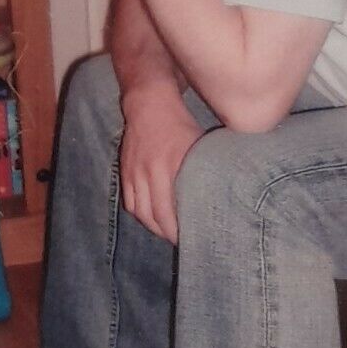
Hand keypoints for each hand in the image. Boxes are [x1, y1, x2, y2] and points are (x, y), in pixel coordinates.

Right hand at [119, 83, 203, 243]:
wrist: (149, 105)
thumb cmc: (181, 125)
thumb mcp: (198, 145)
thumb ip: (204, 171)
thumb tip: (222, 194)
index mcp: (168, 167)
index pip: (169, 211)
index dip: (178, 231)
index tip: (193, 238)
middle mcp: (148, 173)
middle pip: (153, 216)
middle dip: (167, 234)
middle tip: (183, 242)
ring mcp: (134, 174)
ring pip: (139, 213)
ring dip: (153, 228)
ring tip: (167, 234)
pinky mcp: (125, 172)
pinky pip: (129, 203)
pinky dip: (140, 216)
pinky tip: (152, 220)